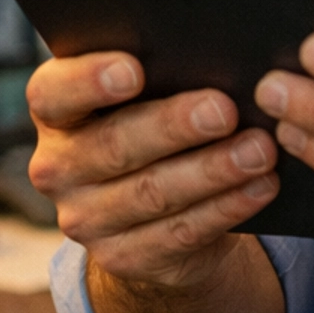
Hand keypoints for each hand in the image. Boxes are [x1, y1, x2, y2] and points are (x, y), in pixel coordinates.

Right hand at [27, 52, 281, 290]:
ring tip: (259, 150)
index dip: (88, 80)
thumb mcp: (144, 95)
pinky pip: (180, 232)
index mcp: (55, 111)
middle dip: (174, 126)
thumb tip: (216, 55)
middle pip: (113, 144)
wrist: (151, 210)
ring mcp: (85, 219)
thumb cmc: (152, 121)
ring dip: (212, 170)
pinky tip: (261, 186)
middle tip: (224, 110)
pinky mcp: (123, 257)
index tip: (133, 70)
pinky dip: (227, 206)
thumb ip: (160, 71)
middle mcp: (58, 167)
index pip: (52, 93)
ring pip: (152, 192)